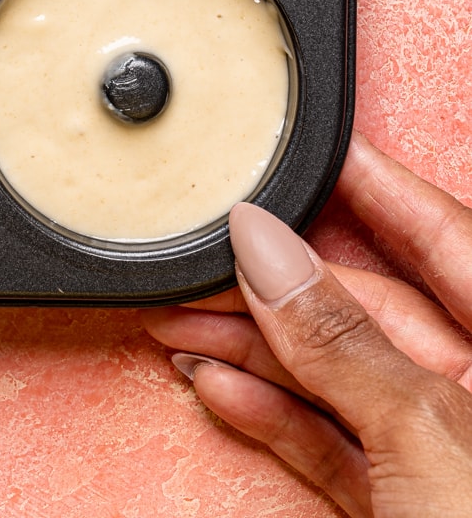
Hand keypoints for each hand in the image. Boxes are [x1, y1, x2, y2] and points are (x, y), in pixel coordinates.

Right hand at [143, 133, 471, 515]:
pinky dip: (270, 419)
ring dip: (254, 349)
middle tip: (203, 244)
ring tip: (177, 316)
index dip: (375, 185)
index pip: (446, 234)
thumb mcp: (434, 439)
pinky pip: (330, 450)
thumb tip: (270, 246)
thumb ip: (346, 343)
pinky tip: (215, 384)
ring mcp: (445, 460)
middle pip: (373, 308)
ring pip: (338, 379)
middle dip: (280, 278)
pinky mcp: (406, 515)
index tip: (309, 141)